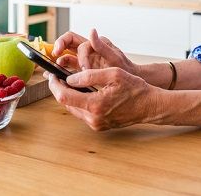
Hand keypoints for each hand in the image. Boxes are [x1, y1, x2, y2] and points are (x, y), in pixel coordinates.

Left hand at [44, 68, 159, 130]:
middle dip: (59, 88)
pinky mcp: (99, 126)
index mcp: (95, 105)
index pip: (64, 96)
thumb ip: (89, 75)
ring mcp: (95, 124)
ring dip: (69, 95)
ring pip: (73, 109)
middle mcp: (93, 118)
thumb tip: (70, 78)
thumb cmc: (135, 88)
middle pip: (66, 104)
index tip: (51, 74)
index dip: (54, 84)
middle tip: (58, 75)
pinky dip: (79, 101)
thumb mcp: (113, 74)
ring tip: (69, 81)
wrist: (149, 106)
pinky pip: (82, 112)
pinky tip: (82, 90)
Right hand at [53, 29, 137, 75]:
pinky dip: (61, 68)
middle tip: (54, 54)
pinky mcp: (82, 67)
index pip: (79, 42)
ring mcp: (85, 57)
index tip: (81, 67)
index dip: (76, 53)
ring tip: (53, 69)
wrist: (129, 78)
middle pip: (68, 41)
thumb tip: (92, 31)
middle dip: (59, 45)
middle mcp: (89, 48)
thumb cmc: (124, 68)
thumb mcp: (115, 57)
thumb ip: (102, 46)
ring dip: (59, 59)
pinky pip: (69, 64)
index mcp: (96, 43)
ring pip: (67, 53)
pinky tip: (54, 75)